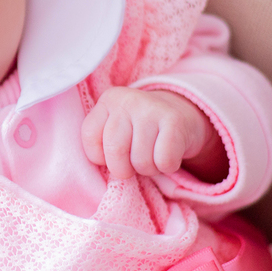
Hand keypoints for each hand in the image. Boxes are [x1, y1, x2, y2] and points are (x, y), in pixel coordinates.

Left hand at [81, 87, 223, 180]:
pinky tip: (168, 155)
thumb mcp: (116, 127)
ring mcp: (152, 109)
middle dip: (123, 170)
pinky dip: (167, 167)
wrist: (181, 114)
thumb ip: (102, 142)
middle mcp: (129, 100)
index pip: (90, 137)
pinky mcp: (175, 122)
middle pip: (115, 151)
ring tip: (153, 157)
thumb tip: (101, 166)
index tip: (113, 154)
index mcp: (109, 100)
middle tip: (133, 164)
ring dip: (148, 169)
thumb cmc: (140, 130)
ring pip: (141, 161)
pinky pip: (164, 161)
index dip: (100, 156)